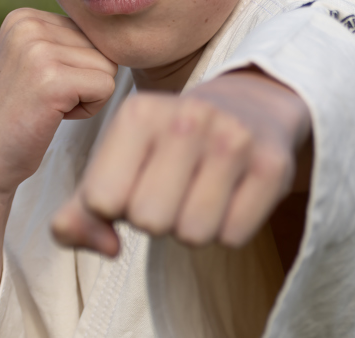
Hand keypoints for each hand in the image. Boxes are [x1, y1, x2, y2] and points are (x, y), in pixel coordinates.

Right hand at [0, 8, 117, 198]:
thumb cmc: (21, 115)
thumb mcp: (36, 61)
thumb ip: (68, 40)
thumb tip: (117, 29)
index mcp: (25, 16)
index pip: (90, 33)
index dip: (78, 68)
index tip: (43, 85)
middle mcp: (28, 24)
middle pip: (102, 48)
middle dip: (86, 81)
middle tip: (47, 100)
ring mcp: (38, 50)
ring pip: (108, 67)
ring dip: (88, 95)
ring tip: (50, 107)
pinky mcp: (53, 79)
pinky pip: (106, 87)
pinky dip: (90, 108)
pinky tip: (56, 116)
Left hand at [51, 70, 311, 254]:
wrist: (250, 107)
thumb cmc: (171, 146)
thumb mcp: (119, 162)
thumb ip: (82, 210)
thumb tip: (105, 247)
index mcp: (139, 112)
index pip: (101, 201)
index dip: (117, 206)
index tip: (137, 182)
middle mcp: (188, 118)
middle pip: (148, 221)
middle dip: (157, 219)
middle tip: (174, 189)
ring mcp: (234, 139)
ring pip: (193, 234)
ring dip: (193, 226)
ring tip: (202, 191)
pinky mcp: (273, 165)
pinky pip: (233, 236)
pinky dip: (229, 228)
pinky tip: (232, 194)